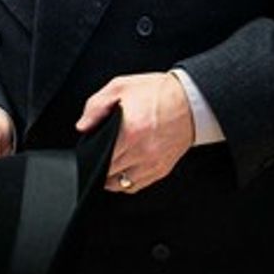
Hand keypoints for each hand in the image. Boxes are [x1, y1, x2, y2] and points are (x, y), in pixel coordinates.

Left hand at [76, 72, 193, 193]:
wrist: (190, 101)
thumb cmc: (157, 93)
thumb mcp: (120, 87)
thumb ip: (96, 107)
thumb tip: (83, 126)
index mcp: (130, 131)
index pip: (99, 157)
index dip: (89, 154)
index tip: (88, 148)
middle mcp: (142, 151)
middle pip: (108, 172)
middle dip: (98, 164)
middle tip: (97, 153)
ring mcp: (152, 163)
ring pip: (121, 184)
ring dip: (110, 176)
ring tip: (108, 163)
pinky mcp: (161, 169)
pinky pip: (136, 186)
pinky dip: (125, 181)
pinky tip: (122, 169)